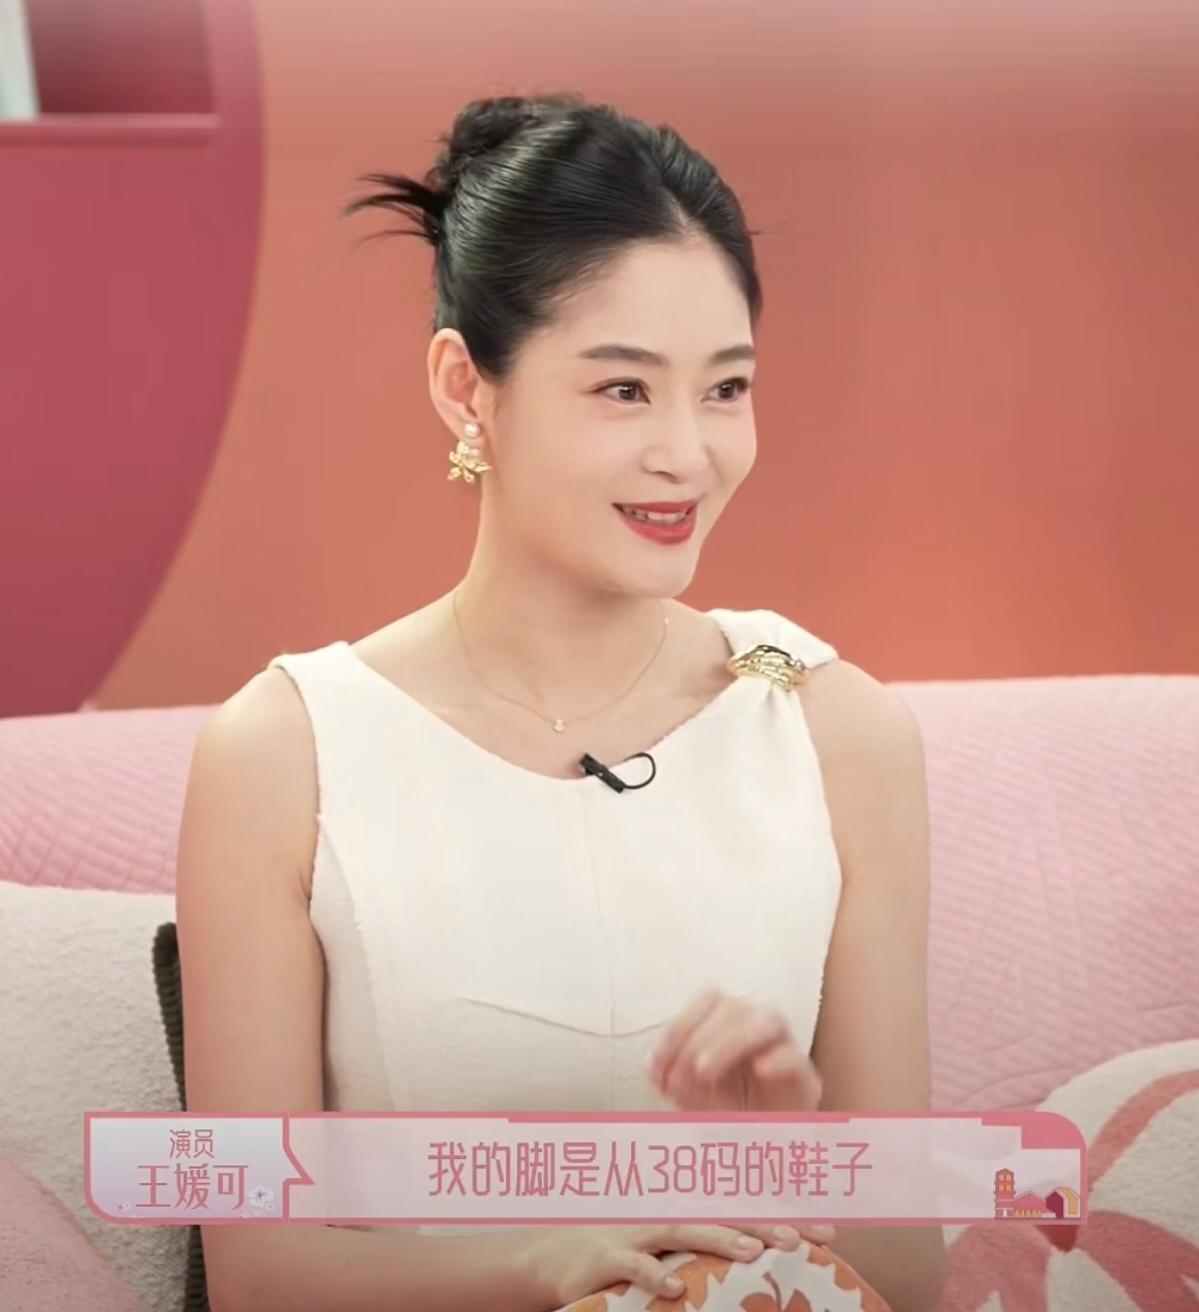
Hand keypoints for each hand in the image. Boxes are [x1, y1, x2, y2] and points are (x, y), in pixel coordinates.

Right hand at [518, 1219, 834, 1305]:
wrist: (550, 1257)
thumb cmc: (615, 1256)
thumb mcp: (662, 1250)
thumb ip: (701, 1251)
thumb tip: (753, 1257)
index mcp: (682, 1217)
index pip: (738, 1213)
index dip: (782, 1219)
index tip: (827, 1230)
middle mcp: (664, 1218)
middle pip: (719, 1215)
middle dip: (762, 1225)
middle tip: (802, 1238)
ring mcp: (635, 1234)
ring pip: (681, 1231)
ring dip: (716, 1239)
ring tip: (750, 1252)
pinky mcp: (607, 1258)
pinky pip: (632, 1265)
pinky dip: (651, 1274)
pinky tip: (673, 1288)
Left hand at [646, 988, 824, 1114]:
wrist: (762, 1151)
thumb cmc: (726, 1112)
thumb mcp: (690, 1094)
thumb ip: (671, 1076)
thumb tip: (654, 1068)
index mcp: (731, 1021)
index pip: (709, 998)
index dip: (680, 1024)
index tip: (656, 1062)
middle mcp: (759, 1026)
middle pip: (735, 1006)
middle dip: (700, 1038)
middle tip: (683, 1073)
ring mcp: (786, 1050)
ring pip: (769, 1021)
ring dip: (731, 1041)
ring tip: (704, 1071)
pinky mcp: (805, 1081)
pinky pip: (796, 1057)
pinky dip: (777, 1059)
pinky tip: (758, 1070)